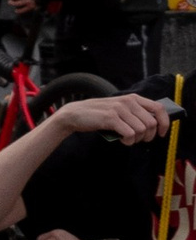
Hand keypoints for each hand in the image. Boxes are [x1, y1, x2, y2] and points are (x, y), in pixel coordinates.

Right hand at [48, 92, 171, 147]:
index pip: (159, 108)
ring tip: (127, 139)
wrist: (75, 114)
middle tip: (138, 139)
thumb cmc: (99, 114)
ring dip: (136, 139)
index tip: (161, 133)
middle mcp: (128, 101)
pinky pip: (130, 134)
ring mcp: (119, 109)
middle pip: (151, 123)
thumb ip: (135, 112)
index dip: (165, 123)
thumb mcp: (119, 108)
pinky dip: (128, 141)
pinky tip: (121, 140)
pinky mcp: (111, 118)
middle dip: (148, 136)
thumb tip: (154, 124)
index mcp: (133, 98)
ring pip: (141, 130)